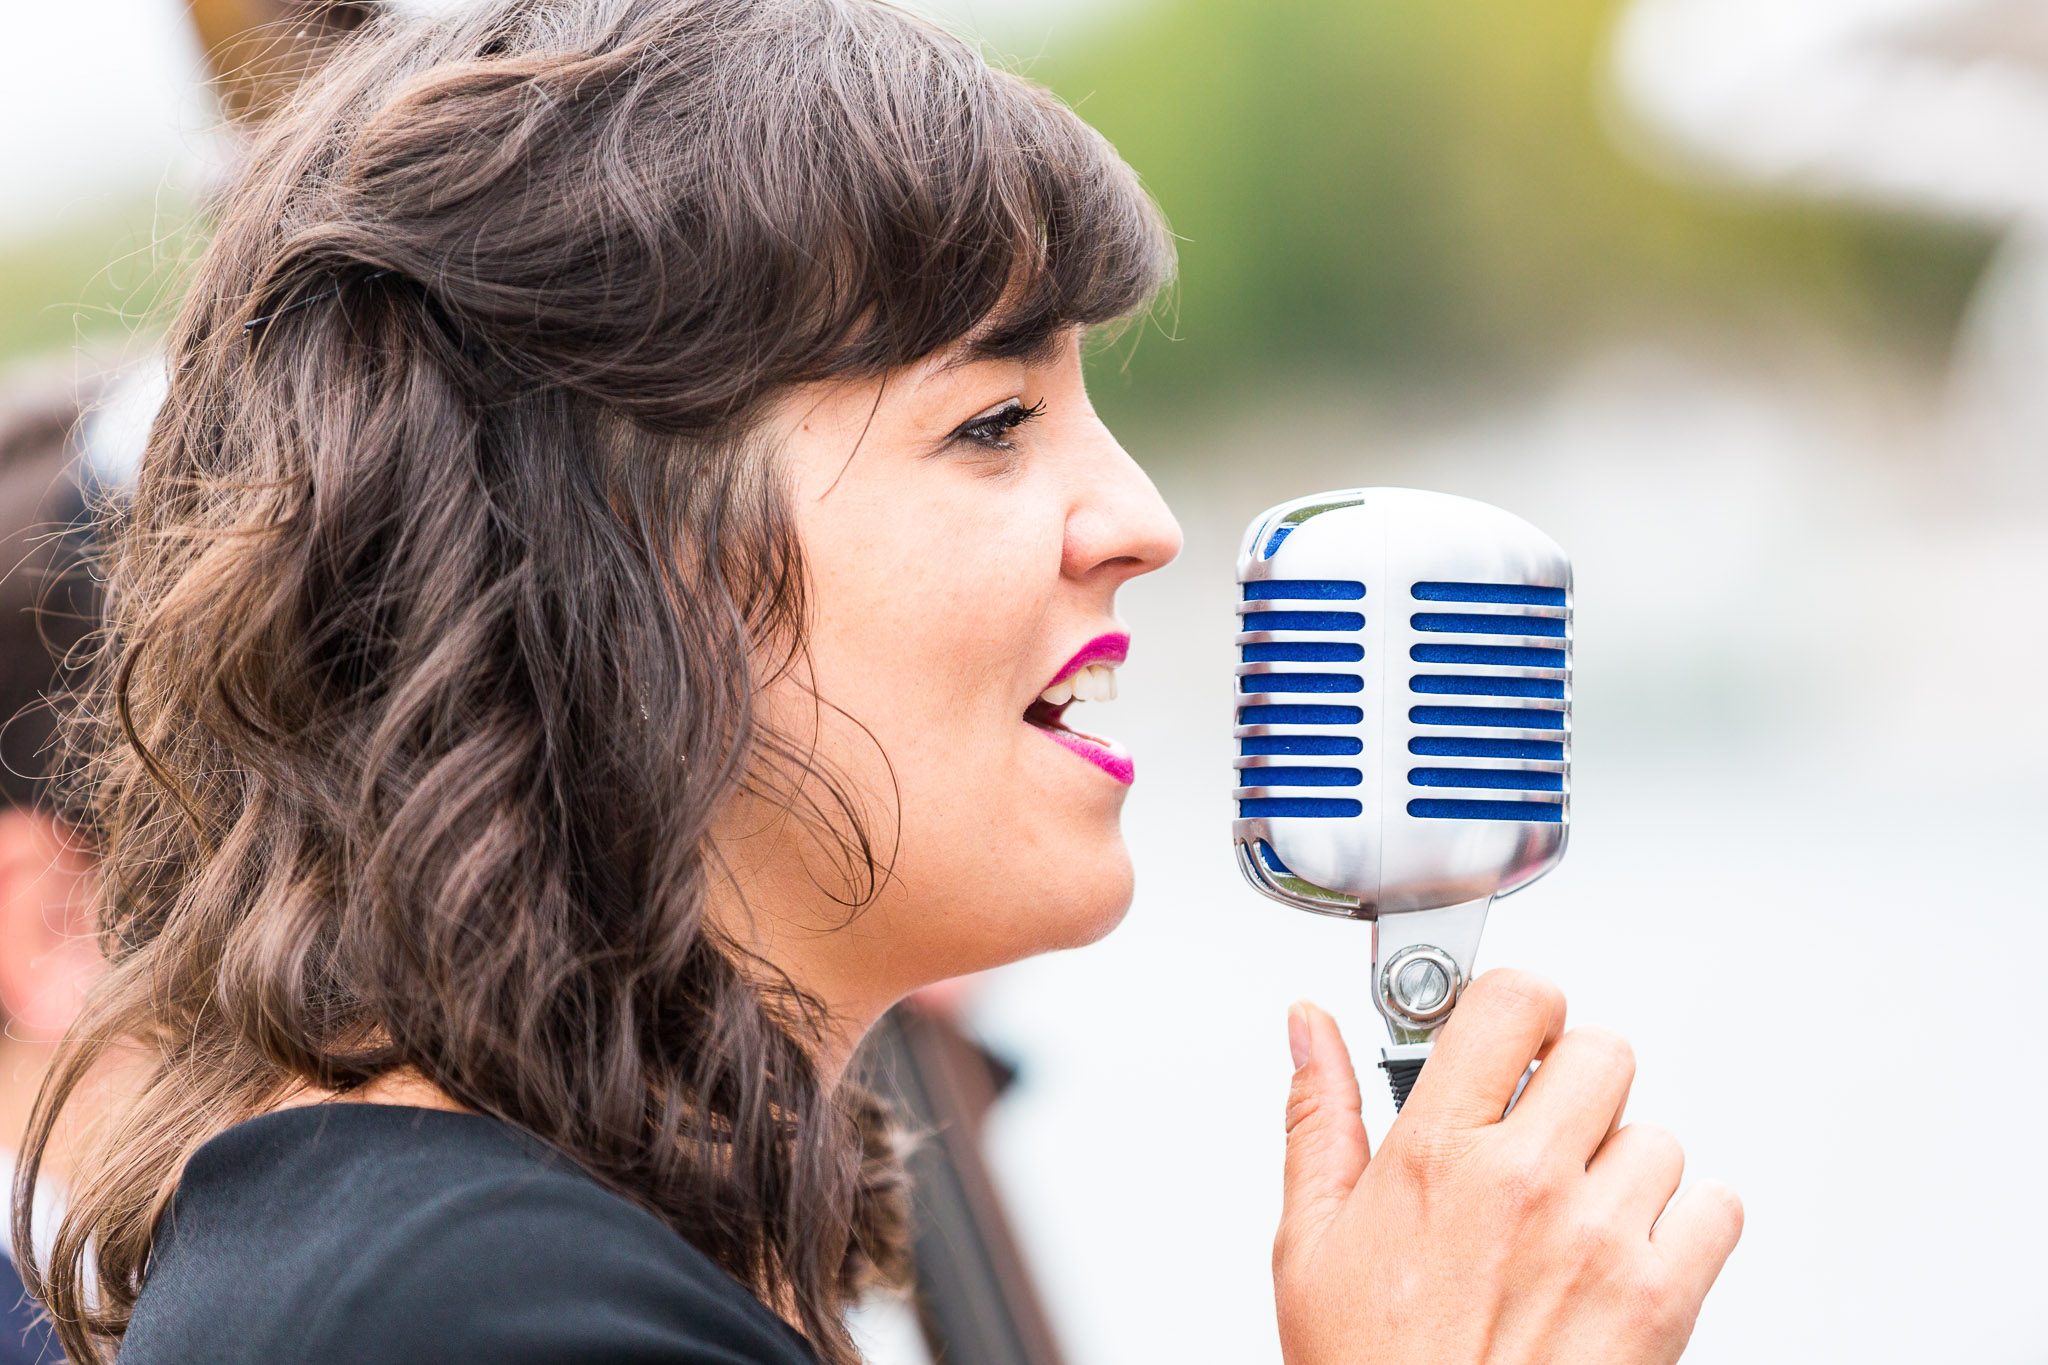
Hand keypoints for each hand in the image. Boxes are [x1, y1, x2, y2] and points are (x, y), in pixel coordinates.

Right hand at [1274, 970, 1741, 1363]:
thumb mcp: (1309, 1243)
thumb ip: (1320, 1118)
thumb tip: (1312, 1028)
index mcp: (1438, 1155)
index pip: (1514, 1001)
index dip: (1516, 1011)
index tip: (1506, 1042)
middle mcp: (1527, 1183)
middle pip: (1601, 1050)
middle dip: (1571, 1083)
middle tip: (1539, 1133)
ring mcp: (1603, 1238)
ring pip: (1657, 1134)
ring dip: (1622, 1166)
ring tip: (1571, 1219)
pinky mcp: (1664, 1298)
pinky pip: (1717, 1207)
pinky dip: (1684, 1226)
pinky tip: (1622, 1256)